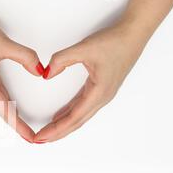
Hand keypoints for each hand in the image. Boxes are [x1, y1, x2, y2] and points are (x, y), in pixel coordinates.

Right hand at [0, 5, 43, 141]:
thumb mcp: (3, 44)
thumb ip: (24, 57)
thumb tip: (40, 71)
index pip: (5, 110)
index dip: (19, 125)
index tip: (30, 137)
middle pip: (0, 111)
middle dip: (16, 124)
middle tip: (31, 136)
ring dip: (10, 114)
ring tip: (23, 125)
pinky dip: (4, 102)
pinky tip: (11, 105)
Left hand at [33, 24, 146, 142]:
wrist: (134, 33)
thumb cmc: (114, 41)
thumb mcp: (84, 48)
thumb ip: (62, 59)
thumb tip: (47, 74)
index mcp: (99, 92)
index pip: (74, 117)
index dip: (56, 129)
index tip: (42, 136)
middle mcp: (101, 97)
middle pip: (76, 122)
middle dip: (57, 132)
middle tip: (39, 140)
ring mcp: (102, 94)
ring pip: (79, 116)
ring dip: (63, 125)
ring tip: (47, 132)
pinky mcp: (100, 88)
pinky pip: (82, 106)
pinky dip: (69, 113)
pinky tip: (59, 117)